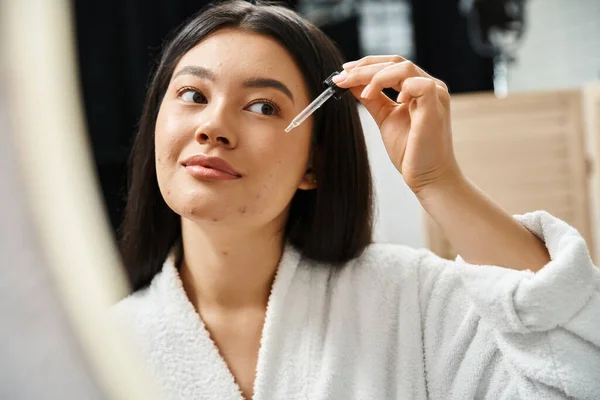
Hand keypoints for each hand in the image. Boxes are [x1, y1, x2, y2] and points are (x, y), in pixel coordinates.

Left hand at [333, 55, 461, 194]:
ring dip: (376, 77)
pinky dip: (400, 88)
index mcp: (418, 88)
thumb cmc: (410, 151)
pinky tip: (389, 101)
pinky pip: (419, 84)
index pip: (391, 65)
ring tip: (362, 94)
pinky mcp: (435, 106)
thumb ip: (372, 99)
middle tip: (342, 78)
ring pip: (404, 68)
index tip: (343, 72)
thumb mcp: (384, 118)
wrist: (427, 177)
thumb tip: (351, 83)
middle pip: (395, 62)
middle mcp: (429, 86)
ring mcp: (435, 95)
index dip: (366, 65)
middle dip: (364, 68)